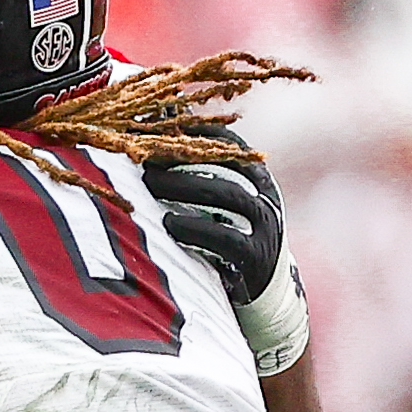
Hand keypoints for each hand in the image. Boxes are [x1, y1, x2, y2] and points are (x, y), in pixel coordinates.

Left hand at [142, 136, 284, 305]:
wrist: (266, 289)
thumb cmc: (232, 236)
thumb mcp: (224, 204)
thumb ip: (199, 175)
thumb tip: (161, 127)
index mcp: (256, 178)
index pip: (231, 144)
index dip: (197, 131)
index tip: (161, 122)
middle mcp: (264, 196)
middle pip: (226, 164)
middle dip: (184, 155)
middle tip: (145, 156)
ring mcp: (263, 226)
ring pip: (228, 195)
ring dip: (185, 186)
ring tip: (149, 182)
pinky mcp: (254, 257)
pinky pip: (226, 238)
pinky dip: (195, 228)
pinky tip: (169, 223)